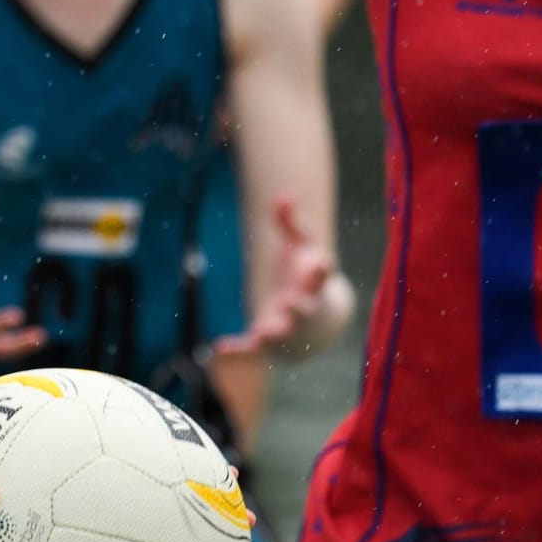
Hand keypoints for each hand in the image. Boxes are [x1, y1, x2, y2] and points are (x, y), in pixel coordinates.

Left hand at [210, 195, 351, 359]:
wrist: (318, 323)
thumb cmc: (305, 274)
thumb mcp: (301, 246)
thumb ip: (291, 221)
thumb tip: (285, 192)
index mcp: (314, 285)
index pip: (321, 278)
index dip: (320, 271)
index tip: (320, 263)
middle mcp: (305, 310)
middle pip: (304, 311)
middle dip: (297, 308)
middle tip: (288, 302)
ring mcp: (288, 329)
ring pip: (281, 335)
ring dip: (272, 334)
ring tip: (261, 330)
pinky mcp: (269, 343)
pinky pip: (253, 349)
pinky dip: (239, 349)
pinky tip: (221, 346)